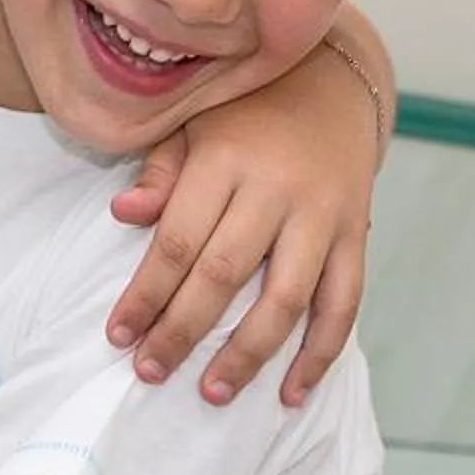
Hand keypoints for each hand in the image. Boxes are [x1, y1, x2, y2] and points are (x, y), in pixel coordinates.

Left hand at [103, 39, 378, 407]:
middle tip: (150, 372)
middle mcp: (277, 188)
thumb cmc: (242, 110)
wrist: (331, 81)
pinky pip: (344, 304)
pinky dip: (321, 353)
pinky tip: (292, 393)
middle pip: (224, 274)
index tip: (117, 336)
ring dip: (248, 354)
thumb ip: (160, 171)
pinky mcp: (356, 233)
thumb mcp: (192, 122)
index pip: (177, 240)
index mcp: (226, 158)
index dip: (145, 294)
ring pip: (286, 298)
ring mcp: (323, 214)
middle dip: (183, 331)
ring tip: (212, 393)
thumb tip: (123, 215)